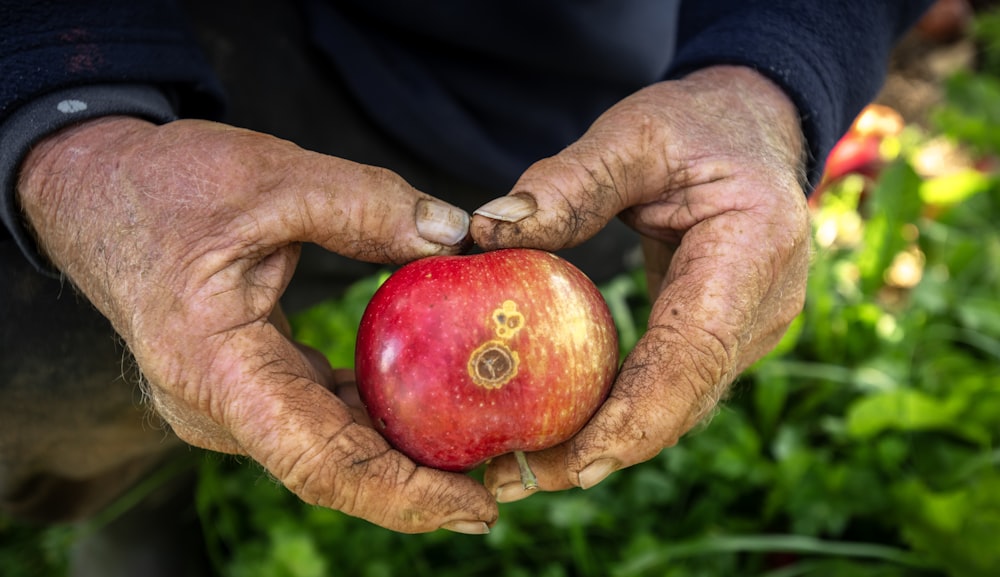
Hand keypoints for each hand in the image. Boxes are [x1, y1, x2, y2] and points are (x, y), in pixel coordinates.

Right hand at [18, 117, 495, 533]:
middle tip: (501, 485)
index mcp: (217, 367)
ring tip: (478, 449)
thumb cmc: (169, 184)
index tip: (475, 509)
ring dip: (399, 456)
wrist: (97, 192)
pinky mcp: (243, 387)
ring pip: (325, 450)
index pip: (319, 460)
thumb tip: (455, 236)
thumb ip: (367, 205)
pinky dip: (371, 419)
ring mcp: (226, 403)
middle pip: (331, 469)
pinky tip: (426, 403)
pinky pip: (316, 417)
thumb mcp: (273, 177)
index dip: (403, 495)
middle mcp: (217, 405)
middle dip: (417, 486)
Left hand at [471, 66, 810, 500]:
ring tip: (517, 469)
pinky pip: (668, 386)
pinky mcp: (723, 337)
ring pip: (676, 407)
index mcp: (752, 251)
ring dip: (604, 443)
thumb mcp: (635, 133)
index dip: (636, 418)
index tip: (570, 464)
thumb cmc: (698, 125)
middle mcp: (763, 307)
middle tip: (511, 482)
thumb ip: (569, 182)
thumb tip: (488, 232)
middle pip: (682, 402)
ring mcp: (749, 330)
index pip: (692, 355)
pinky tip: (556, 428)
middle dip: (601, 450)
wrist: (755, 130)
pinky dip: (616, 413)